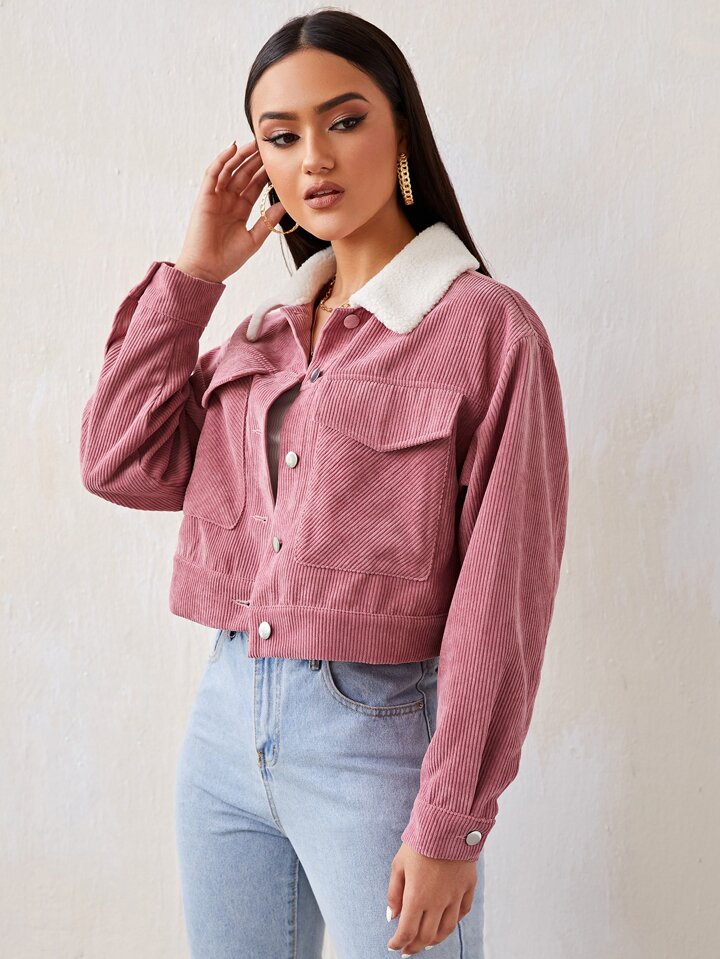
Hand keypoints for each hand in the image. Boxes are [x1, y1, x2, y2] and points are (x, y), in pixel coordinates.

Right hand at [174, 138, 285, 283]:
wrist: (207, 269)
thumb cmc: (228, 259)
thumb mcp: (254, 238)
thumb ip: (267, 221)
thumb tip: (285, 206)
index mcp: (241, 209)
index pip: (255, 186)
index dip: (265, 173)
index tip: (279, 162)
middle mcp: (228, 200)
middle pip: (243, 174)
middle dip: (255, 160)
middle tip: (268, 146)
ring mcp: (216, 197)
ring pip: (229, 170)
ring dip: (240, 155)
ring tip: (253, 143)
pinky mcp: (205, 197)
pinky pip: (212, 174)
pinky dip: (221, 160)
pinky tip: (232, 149)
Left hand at [386, 842, 477, 954]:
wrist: (447, 824)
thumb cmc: (419, 842)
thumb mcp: (398, 865)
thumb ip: (394, 893)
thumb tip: (392, 916)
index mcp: (417, 897)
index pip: (407, 932)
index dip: (399, 943)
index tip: (393, 946)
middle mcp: (437, 902)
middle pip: (426, 936)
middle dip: (415, 946)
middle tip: (407, 949)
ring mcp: (455, 896)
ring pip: (446, 929)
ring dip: (434, 940)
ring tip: (426, 942)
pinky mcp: (468, 887)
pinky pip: (462, 913)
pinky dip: (452, 923)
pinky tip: (445, 923)